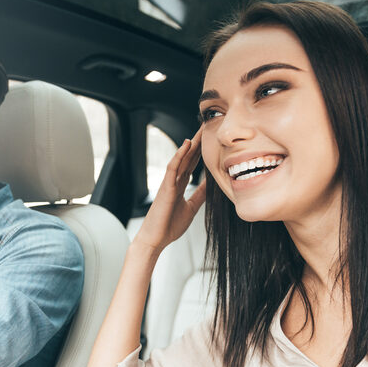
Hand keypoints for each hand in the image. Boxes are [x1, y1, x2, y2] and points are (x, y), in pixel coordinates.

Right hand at [133, 129, 206, 253]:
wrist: (155, 240)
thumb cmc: (169, 227)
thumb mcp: (191, 208)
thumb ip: (200, 195)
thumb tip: (212, 185)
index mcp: (180, 186)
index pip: (193, 165)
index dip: (201, 152)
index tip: (211, 140)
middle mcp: (174, 181)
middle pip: (188, 158)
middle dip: (198, 143)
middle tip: (207, 126)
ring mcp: (169, 183)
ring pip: (181, 159)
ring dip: (191, 144)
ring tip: (200, 130)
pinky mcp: (165, 187)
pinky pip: (173, 167)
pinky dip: (179, 155)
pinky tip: (186, 144)